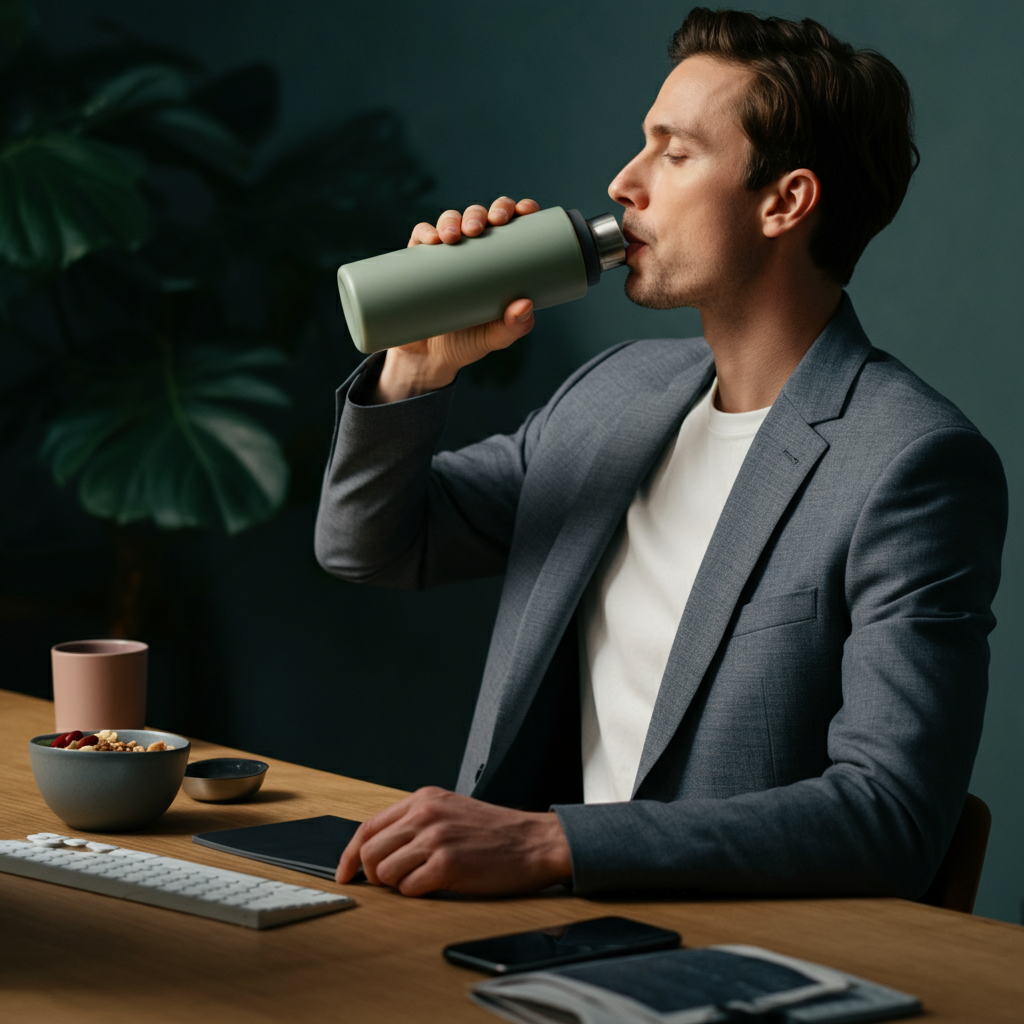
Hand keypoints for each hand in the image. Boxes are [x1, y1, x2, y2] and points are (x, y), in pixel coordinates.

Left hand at [336, 786, 572, 896]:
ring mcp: (436, 839)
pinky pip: (409, 889)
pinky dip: (417, 893)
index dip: (349, 854)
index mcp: (423, 799)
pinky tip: (436, 885)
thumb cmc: (495, 832)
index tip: (344, 872)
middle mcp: (425, 814)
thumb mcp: (450, 811)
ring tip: (420, 881)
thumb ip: (416, 822)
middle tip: (390, 883)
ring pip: (386, 872)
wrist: (534, 842)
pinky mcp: (448, 864)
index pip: (368, 826)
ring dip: (397, 885)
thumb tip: (377, 850)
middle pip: (370, 851)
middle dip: (374, 875)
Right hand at [372, 197, 540, 403]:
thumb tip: (525, 304)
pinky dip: (425, 232)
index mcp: (497, 260)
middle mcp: (471, 251)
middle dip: (482, 213)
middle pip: (479, 216)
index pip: (511, 225)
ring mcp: (444, 255)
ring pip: (450, 221)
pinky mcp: (418, 263)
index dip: (518, 209)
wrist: (428, 358)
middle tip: (482, 227)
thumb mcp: (495, 338)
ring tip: (454, 237)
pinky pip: (420, 237)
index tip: (524, 211)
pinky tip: (431, 239)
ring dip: (453, 219)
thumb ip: (514, 327)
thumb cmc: (468, 342)